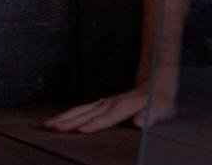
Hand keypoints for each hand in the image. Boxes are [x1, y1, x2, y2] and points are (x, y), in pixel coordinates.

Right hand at [40, 85, 173, 132]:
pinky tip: (56, 120)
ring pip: (82, 109)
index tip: (82, 130)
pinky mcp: (101, 103)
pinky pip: (82, 109)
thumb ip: (152, 115)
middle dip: (71, 121)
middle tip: (53, 129)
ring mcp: (106, 101)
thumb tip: (140, 122)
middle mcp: (114, 101)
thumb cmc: (161, 99)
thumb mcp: (164, 108)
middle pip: (90, 112)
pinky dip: (67, 114)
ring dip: (64, 117)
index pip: (110, 115)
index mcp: (129, 104)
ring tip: (47, 125)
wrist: (157, 80)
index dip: (96, 122)